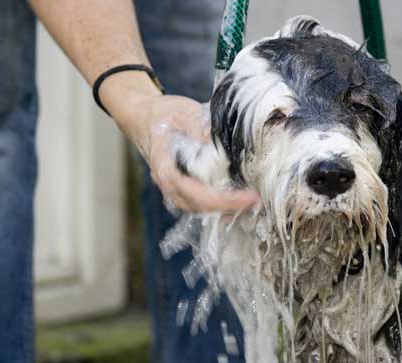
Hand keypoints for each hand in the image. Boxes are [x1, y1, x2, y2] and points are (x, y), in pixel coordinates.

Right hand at [100, 71, 258, 213]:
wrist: (144, 116)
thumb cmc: (163, 114)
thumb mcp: (183, 113)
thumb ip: (200, 128)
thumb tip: (220, 142)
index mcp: (167, 169)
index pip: (197, 194)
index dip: (224, 200)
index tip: (248, 196)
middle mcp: (169, 185)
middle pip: (201, 207)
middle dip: (231, 207)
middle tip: (257, 200)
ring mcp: (174, 188)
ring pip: (200, 209)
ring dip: (226, 209)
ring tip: (251, 202)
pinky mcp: (182, 187)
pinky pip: (200, 203)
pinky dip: (219, 205)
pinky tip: (237, 198)